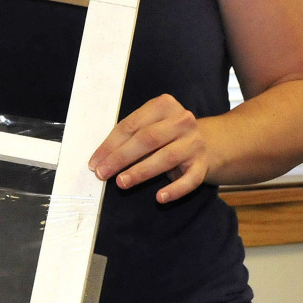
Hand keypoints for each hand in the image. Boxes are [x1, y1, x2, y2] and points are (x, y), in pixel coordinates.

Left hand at [88, 94, 207, 203]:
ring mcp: (195, 142)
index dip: (110, 144)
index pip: (131, 125)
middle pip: (147, 139)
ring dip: (141, 172)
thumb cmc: (166, 134)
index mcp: (164, 105)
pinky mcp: (203, 164)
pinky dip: (174, 190)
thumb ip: (130, 137)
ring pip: (166, 158)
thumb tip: (102, 160)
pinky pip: (189, 180)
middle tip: (103, 174)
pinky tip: (159, 198)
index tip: (94, 162)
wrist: (208, 142)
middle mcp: (182, 120)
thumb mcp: (150, 126)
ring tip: (122, 183)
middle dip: (121, 158)